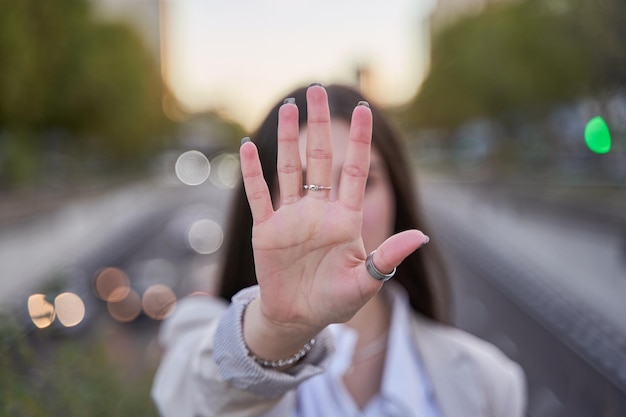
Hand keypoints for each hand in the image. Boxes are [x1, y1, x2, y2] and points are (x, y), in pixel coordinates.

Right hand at [240, 86, 426, 341]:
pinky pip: (258, 195)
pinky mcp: (267, 229)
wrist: (298, 318)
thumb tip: (421, 236)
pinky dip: (253, 172)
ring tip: (288, 107)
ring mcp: (290, 217)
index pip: (352, 171)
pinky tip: (247, 147)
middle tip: (317, 90)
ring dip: (287, 139)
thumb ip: (386, 258)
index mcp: (344, 219)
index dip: (358, 140)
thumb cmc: (335, 302)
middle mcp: (318, 210)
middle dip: (319, 125)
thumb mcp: (364, 283)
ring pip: (289, 169)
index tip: (363, 109)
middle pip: (319, 158)